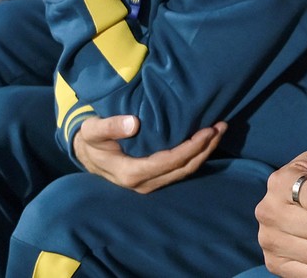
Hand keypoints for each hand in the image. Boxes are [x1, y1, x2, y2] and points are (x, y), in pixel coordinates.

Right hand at [73, 114, 227, 193]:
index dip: (192, 148)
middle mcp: (143, 183)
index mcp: (131, 173)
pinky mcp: (155, 178)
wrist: (85, 153)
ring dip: (205, 152)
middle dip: (205, 148)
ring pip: (185, 171)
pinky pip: (180, 169)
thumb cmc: (89, 139)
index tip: (208, 131)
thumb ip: (109, 126)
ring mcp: (150, 183)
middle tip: (221, 127)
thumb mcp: (92, 130)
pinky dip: (196, 155)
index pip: (170, 161)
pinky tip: (207, 140)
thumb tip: (133, 123)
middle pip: (183, 168)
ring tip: (220, 130)